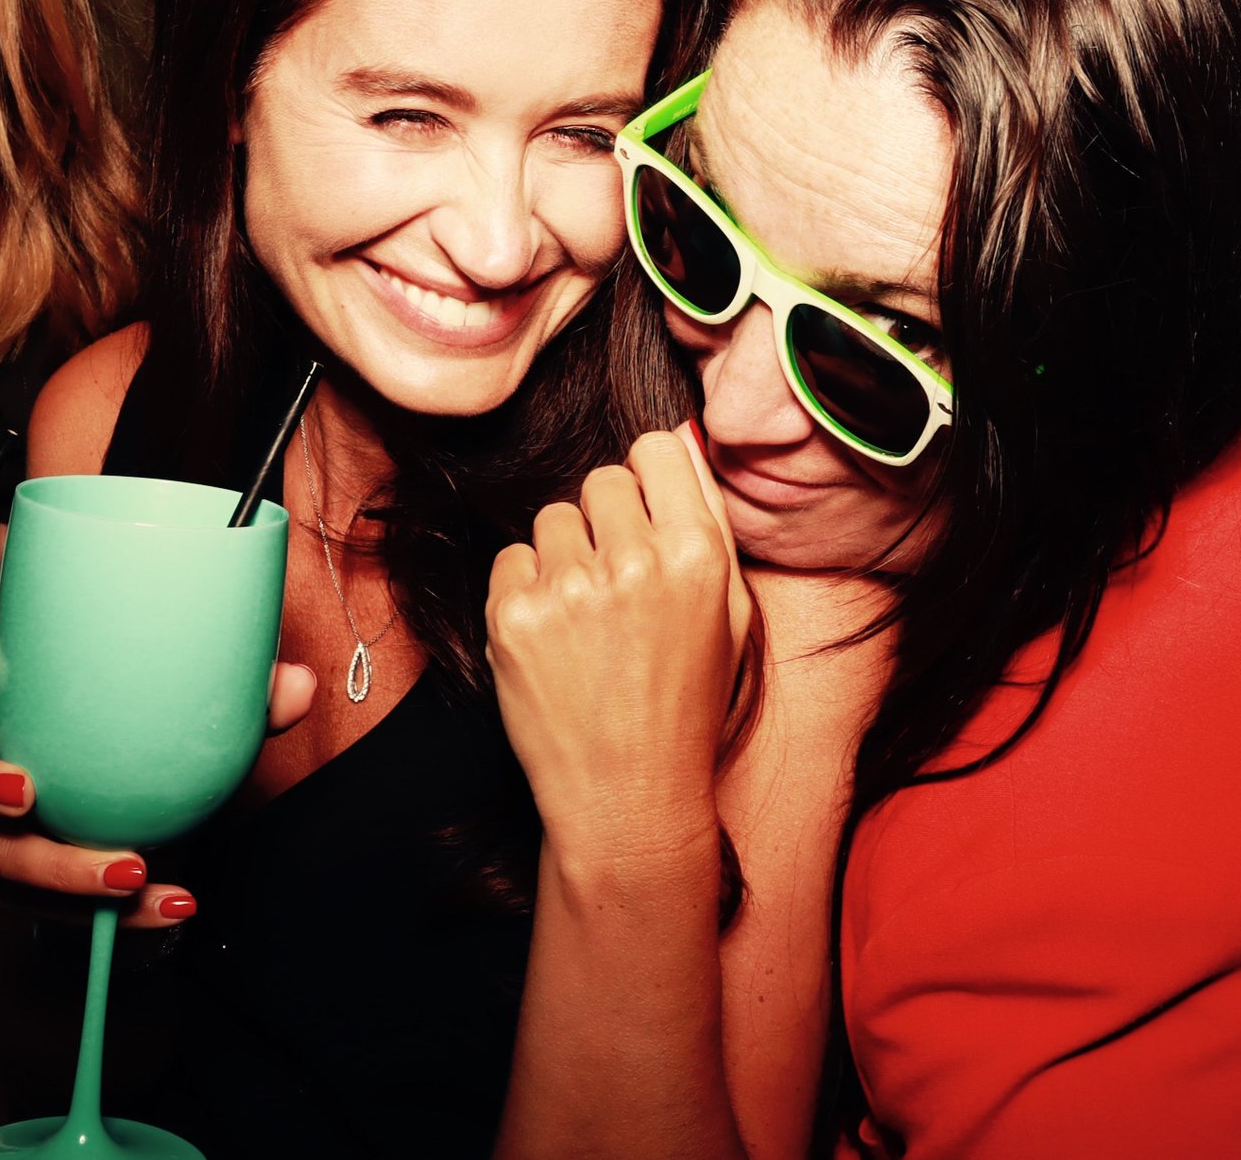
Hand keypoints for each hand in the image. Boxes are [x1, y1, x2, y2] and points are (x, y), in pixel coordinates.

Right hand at [0, 629, 317, 927]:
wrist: (156, 811)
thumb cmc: (156, 736)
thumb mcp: (199, 707)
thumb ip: (245, 693)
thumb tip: (297, 684)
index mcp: (23, 695)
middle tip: (26, 791)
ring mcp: (3, 829)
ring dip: (55, 869)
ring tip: (132, 869)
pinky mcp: (39, 886)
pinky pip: (58, 910)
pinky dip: (122, 913)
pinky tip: (176, 905)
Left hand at [486, 427, 751, 854]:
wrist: (627, 799)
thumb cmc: (684, 706)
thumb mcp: (728, 616)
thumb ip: (707, 523)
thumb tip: (679, 443)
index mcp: (698, 555)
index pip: (657, 448)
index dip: (649, 481)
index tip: (645, 516)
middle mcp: (635, 562)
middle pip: (602, 479)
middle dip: (607, 521)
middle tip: (616, 583)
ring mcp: (569, 588)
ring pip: (553, 518)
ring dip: (565, 557)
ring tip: (587, 621)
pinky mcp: (514, 616)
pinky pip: (511, 559)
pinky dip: (527, 592)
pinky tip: (554, 640)